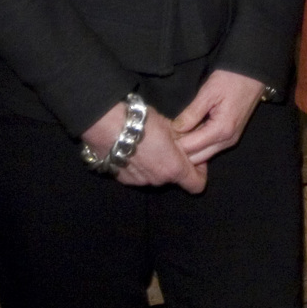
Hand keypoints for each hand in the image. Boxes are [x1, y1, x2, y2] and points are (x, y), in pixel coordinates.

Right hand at [82, 98, 207, 190]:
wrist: (106, 125)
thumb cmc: (142, 122)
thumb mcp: (169, 125)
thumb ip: (181, 138)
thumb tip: (188, 141)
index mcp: (174, 168)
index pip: (197, 185)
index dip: (200, 172)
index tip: (194, 157)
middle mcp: (158, 180)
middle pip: (173, 177)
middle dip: (174, 163)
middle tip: (167, 144)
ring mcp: (140, 182)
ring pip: (155, 176)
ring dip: (155, 165)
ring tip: (147, 145)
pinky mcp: (123, 179)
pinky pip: (138, 175)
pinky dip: (139, 166)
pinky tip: (132, 150)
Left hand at [174, 68, 270, 164]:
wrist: (253, 74)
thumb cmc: (231, 79)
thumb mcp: (208, 93)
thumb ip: (191, 114)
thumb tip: (175, 129)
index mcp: (221, 130)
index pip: (191, 147)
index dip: (174, 143)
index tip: (162, 136)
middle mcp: (227, 140)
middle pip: (198, 157)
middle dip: (181, 151)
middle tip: (166, 138)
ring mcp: (231, 140)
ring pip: (204, 155)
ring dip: (190, 149)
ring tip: (175, 137)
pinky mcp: (231, 136)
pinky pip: (211, 147)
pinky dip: (198, 144)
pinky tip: (188, 134)